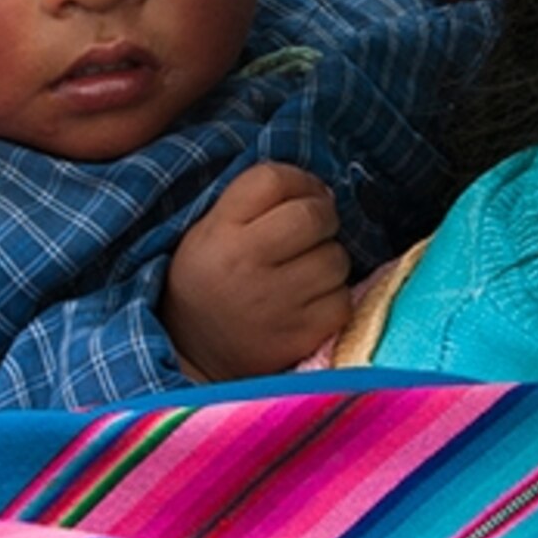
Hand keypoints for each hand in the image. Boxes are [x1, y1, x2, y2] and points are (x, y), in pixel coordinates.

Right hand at [163, 161, 352, 381]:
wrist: (195, 358)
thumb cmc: (210, 283)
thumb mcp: (208, 231)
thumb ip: (253, 201)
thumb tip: (323, 191)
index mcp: (218, 232)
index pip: (273, 179)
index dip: (298, 181)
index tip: (300, 195)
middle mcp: (246, 264)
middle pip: (313, 215)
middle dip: (321, 217)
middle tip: (310, 231)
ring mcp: (275, 303)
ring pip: (336, 257)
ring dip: (329, 259)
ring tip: (304, 270)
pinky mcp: (299, 335)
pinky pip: (342, 299)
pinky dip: (334, 298)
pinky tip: (309, 302)